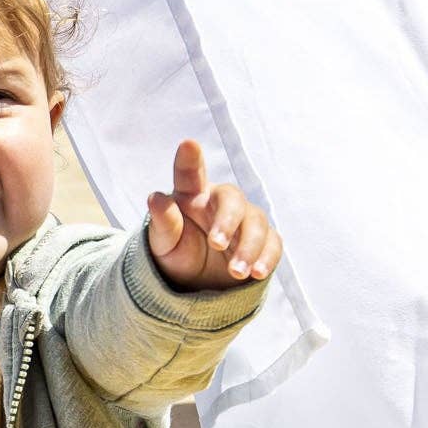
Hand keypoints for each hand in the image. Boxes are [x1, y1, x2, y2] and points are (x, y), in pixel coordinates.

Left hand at [147, 139, 281, 290]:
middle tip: (216, 245)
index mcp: (191, 195)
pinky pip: (272, 243)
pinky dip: (267, 257)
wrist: (197, 283)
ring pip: (256, 223)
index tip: (188, 145)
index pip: (189, 174)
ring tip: (236, 272)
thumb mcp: (163, 243)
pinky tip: (257, 272)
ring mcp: (245, 220)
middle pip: (232, 199)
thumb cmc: (176, 253)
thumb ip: (163, 222)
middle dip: (227, 221)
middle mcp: (220, 202)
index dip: (189, 159)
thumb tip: (155, 198)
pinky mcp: (264, 241)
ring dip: (248, 247)